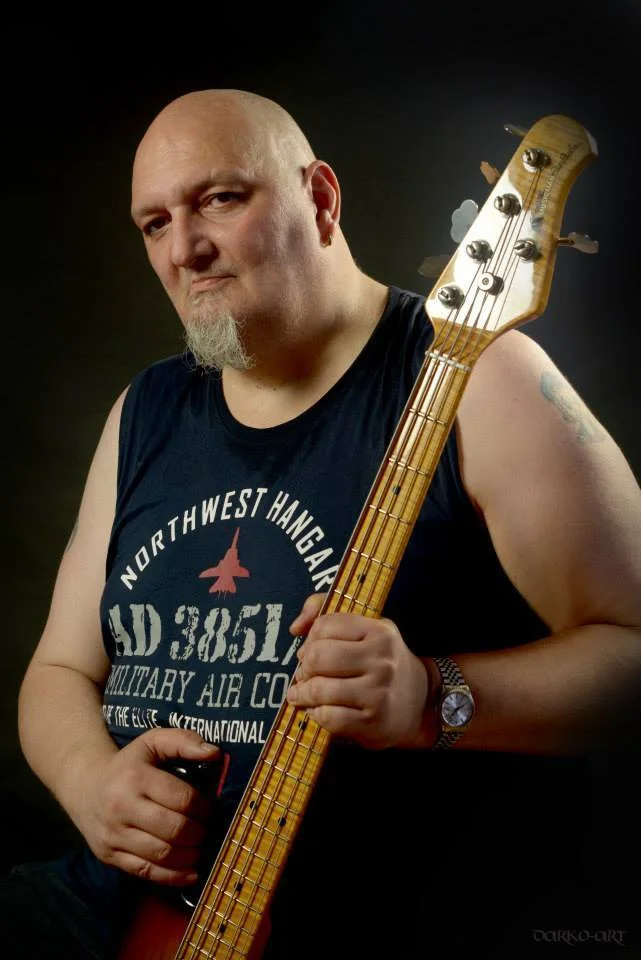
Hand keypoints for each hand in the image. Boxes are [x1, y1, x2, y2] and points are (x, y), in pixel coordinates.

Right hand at [78, 727, 219, 885]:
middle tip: (207, 830)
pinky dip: (173, 876)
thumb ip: (184, 741)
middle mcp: (121, 807)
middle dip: (199, 832)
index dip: (203, 807)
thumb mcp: (153, 741)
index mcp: (135, 777)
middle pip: (175, 829)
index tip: (209, 809)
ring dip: (190, 855)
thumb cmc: (129, 764)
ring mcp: (113, 835)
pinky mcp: (109, 856)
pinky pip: (146, 872)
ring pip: (162, 854)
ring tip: (200, 848)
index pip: (182, 798)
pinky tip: (191, 872)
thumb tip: (215, 752)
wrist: (85, 787)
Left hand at [285, 594, 435, 748]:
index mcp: (379, 631)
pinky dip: (315, 714)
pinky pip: (327, 717)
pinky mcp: (372, 722)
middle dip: (304, 667)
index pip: (325, 626)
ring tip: (302, 693)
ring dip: (302, 693)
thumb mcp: (366, 629)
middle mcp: (382, 660)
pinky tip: (318, 710)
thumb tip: (295, 627)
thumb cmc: (383, 662)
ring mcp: (378, 692)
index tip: (311, 650)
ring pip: (319, 689)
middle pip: (318, 657)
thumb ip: (326, 614)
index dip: (310, 639)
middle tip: (305, 674)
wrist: (420, 703)